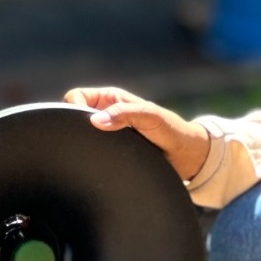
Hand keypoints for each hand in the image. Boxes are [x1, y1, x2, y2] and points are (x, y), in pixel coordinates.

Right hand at [63, 86, 210, 180]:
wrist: (187, 157)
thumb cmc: (172, 130)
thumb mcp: (150, 117)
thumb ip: (125, 115)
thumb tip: (95, 121)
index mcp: (110, 98)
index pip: (75, 97)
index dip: (73, 108)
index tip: (83, 125)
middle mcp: (105, 114)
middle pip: (73, 116)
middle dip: (74, 126)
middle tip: (86, 142)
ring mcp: (107, 133)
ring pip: (81, 135)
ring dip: (84, 143)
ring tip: (92, 154)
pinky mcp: (110, 151)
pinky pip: (91, 151)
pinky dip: (90, 155)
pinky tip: (95, 163)